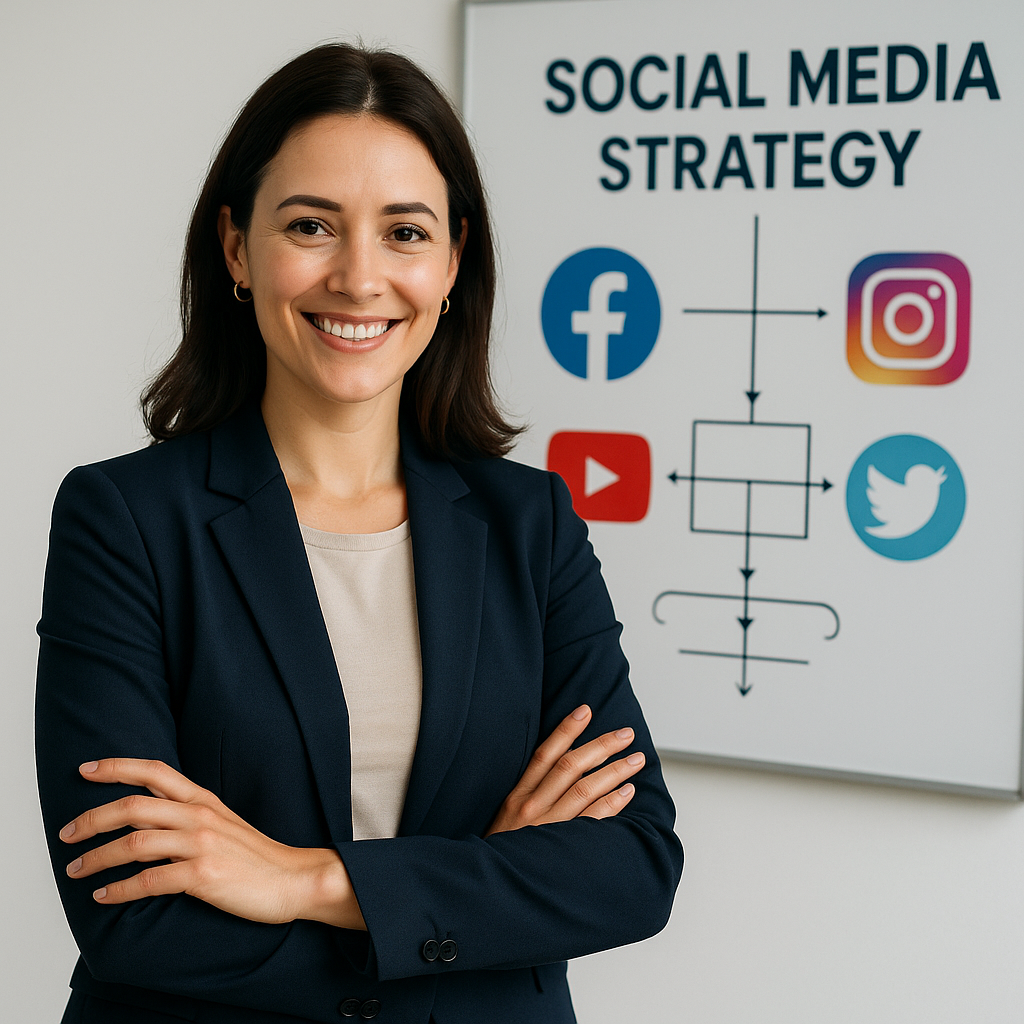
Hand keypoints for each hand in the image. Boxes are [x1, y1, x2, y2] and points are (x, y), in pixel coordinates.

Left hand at [59, 758, 364, 928]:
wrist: (293, 879)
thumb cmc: (255, 855)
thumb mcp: (223, 822)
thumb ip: (189, 813)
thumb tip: (146, 816)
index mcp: (203, 799)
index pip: (154, 771)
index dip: (117, 767)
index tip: (85, 769)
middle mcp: (199, 816)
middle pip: (133, 807)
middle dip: (92, 819)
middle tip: (66, 834)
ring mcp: (202, 845)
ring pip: (134, 843)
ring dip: (97, 857)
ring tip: (76, 869)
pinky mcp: (203, 876)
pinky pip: (149, 881)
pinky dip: (119, 888)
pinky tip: (104, 895)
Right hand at [485, 705, 644, 835]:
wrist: (494, 888)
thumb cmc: (505, 851)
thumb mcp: (509, 816)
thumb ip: (532, 792)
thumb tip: (565, 766)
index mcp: (519, 795)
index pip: (545, 754)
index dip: (566, 730)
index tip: (586, 710)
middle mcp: (533, 806)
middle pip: (571, 766)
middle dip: (601, 746)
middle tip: (626, 734)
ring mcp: (549, 827)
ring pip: (585, 789)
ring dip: (615, 771)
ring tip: (636, 759)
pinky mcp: (563, 849)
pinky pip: (593, 821)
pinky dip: (612, 803)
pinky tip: (628, 792)